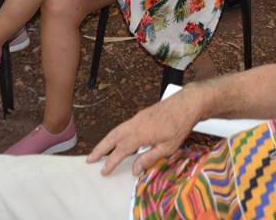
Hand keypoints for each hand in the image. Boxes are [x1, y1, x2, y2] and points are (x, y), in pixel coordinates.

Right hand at [87, 87, 203, 175]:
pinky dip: (115, 135)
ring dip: (106, 141)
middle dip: (100, 149)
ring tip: (98, 151)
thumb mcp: (167, 148)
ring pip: (116, 130)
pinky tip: (117, 141)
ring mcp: (137, 118)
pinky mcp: (141, 115)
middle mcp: (135, 125)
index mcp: (140, 134)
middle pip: (112, 137)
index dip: (111, 162)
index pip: (120, 150)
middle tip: (89, 159)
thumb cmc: (179, 126)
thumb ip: (149, 158)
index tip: (103, 172)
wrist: (186, 103)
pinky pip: (123, 126)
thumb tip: (134, 170)